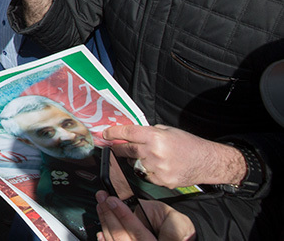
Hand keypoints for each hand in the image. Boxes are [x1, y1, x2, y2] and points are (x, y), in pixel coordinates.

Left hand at [95, 191, 195, 240]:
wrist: (181, 239)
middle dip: (109, 215)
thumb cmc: (179, 232)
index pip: (136, 232)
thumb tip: (142, 221)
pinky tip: (101, 231)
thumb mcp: (177, 225)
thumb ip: (166, 229)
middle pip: (121, 236)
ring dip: (106, 223)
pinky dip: (106, 239)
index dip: (122, 215)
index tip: (112, 200)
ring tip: (101, 207)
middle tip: (103, 198)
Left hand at [102, 124, 246, 188]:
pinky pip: (145, 175)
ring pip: (134, 164)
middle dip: (118, 148)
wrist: (207, 161)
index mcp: (154, 136)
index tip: (105, 134)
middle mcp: (153, 152)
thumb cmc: (188, 143)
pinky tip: (157, 166)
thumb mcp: (167, 130)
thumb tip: (129, 134)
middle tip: (115, 146)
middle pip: (125, 150)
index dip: (113, 133)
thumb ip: (148, 132)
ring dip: (135, 160)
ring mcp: (157, 169)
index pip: (127, 133)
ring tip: (147, 156)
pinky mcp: (161, 181)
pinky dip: (146, 171)